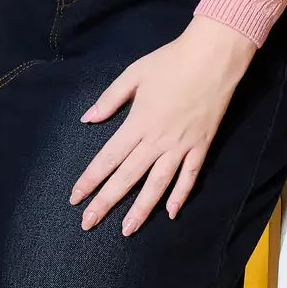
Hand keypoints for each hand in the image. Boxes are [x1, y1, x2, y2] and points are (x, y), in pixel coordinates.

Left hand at [70, 15, 257, 234]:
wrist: (212, 57)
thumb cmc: (171, 61)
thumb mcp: (134, 73)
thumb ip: (110, 99)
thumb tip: (87, 119)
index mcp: (138, 123)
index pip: (108, 158)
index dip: (90, 180)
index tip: (75, 198)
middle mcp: (157, 140)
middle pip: (127, 177)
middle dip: (106, 202)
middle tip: (88, 224)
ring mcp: (181, 146)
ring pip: (157, 185)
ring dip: (141, 209)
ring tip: (127, 230)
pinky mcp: (201, 146)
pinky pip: (190, 176)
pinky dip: (180, 195)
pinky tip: (170, 212)